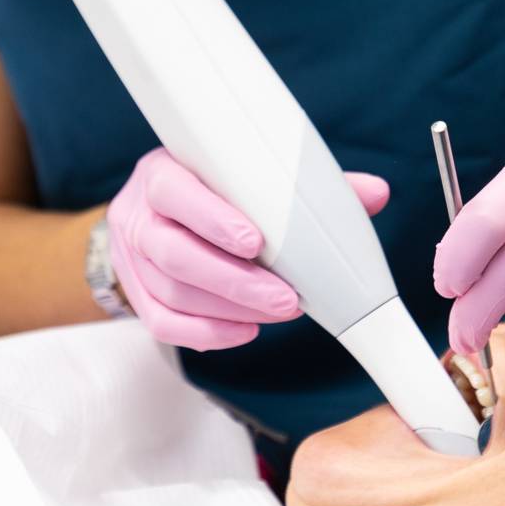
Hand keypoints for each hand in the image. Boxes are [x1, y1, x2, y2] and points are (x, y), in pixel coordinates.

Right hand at [107, 147, 388, 351]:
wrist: (152, 208)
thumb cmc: (210, 187)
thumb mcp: (242, 172)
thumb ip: (303, 183)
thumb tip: (375, 192)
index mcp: (160, 172)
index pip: (173, 192)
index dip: (212, 218)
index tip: (256, 241)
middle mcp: (136, 214)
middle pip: (174, 253)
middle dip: (235, 282)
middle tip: (288, 299)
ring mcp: (129, 257)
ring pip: (170, 292)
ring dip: (229, 309)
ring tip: (278, 312)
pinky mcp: (133, 294)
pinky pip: (161, 324)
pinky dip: (206, 333)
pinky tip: (244, 331)